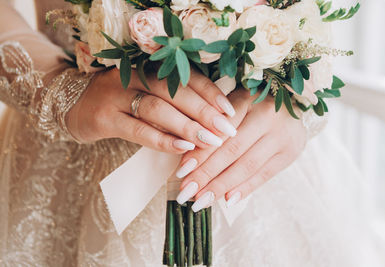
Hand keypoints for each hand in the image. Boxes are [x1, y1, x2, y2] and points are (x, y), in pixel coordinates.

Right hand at [66, 68, 236, 152]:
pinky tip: (183, 148)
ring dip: (188, 126)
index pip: (184, 76)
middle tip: (227, 129)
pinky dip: (162, 139)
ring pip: (158, 109)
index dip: (210, 92)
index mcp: (147, 67)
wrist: (73, 106)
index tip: (230, 111)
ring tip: (211, 141)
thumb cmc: (120, 103)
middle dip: (204, 111)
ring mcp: (116, 96)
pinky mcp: (104, 118)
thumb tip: (211, 118)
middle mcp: (132, 76)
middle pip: (174, 91)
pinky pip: (138, 130)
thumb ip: (171, 102)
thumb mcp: (145, 94)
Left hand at [175, 88, 306, 210]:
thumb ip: (212, 126)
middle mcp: (267, 115)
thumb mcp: (231, 105)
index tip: (181, 173)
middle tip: (186, 193)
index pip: (219, 131)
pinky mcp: (291, 152)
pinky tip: (227, 200)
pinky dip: (245, 188)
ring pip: (247, 166)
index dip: (200, 153)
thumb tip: (188, 164)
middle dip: (206, 175)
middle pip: (232, 151)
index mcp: (247, 99)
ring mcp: (282, 135)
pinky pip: (264, 175)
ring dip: (222, 186)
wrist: (292, 104)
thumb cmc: (251, 106)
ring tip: (201, 201)